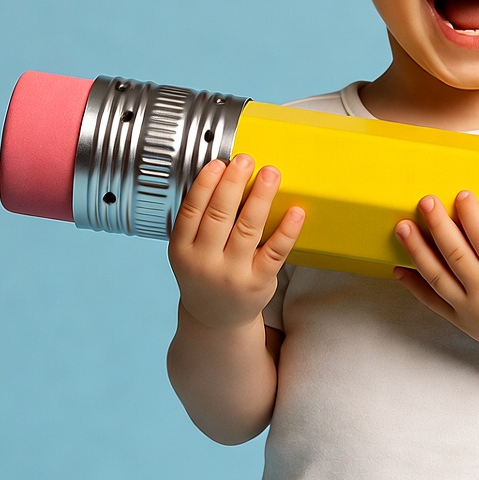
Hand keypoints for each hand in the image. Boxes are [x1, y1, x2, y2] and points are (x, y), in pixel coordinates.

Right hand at [168, 154, 304, 330]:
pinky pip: (275, 252)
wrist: (216, 319)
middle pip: (219, 216)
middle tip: (245, 160)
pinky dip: (286, 230)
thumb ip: (201, 220)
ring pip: (248, 228)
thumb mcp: (189, 251)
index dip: (205, 185)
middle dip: (233, 184)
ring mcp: (232, 274)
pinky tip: (295, 211)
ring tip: (271, 174)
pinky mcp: (258, 282)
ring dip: (261, 197)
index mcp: (182, 250)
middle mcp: (204, 263)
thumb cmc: (206, 272)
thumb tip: (226, 173)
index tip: (219, 163)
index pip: (191, 212)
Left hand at [393, 190, 478, 369]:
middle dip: (439, 226)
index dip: (473, 218)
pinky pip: (432, 301)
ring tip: (402, 226)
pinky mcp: (459, 320)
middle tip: (425, 200)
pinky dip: (413, 285)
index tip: (463, 195)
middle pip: (456, 255)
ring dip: (417, 250)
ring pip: (437, 276)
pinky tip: (397, 268)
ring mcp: (469, 309)